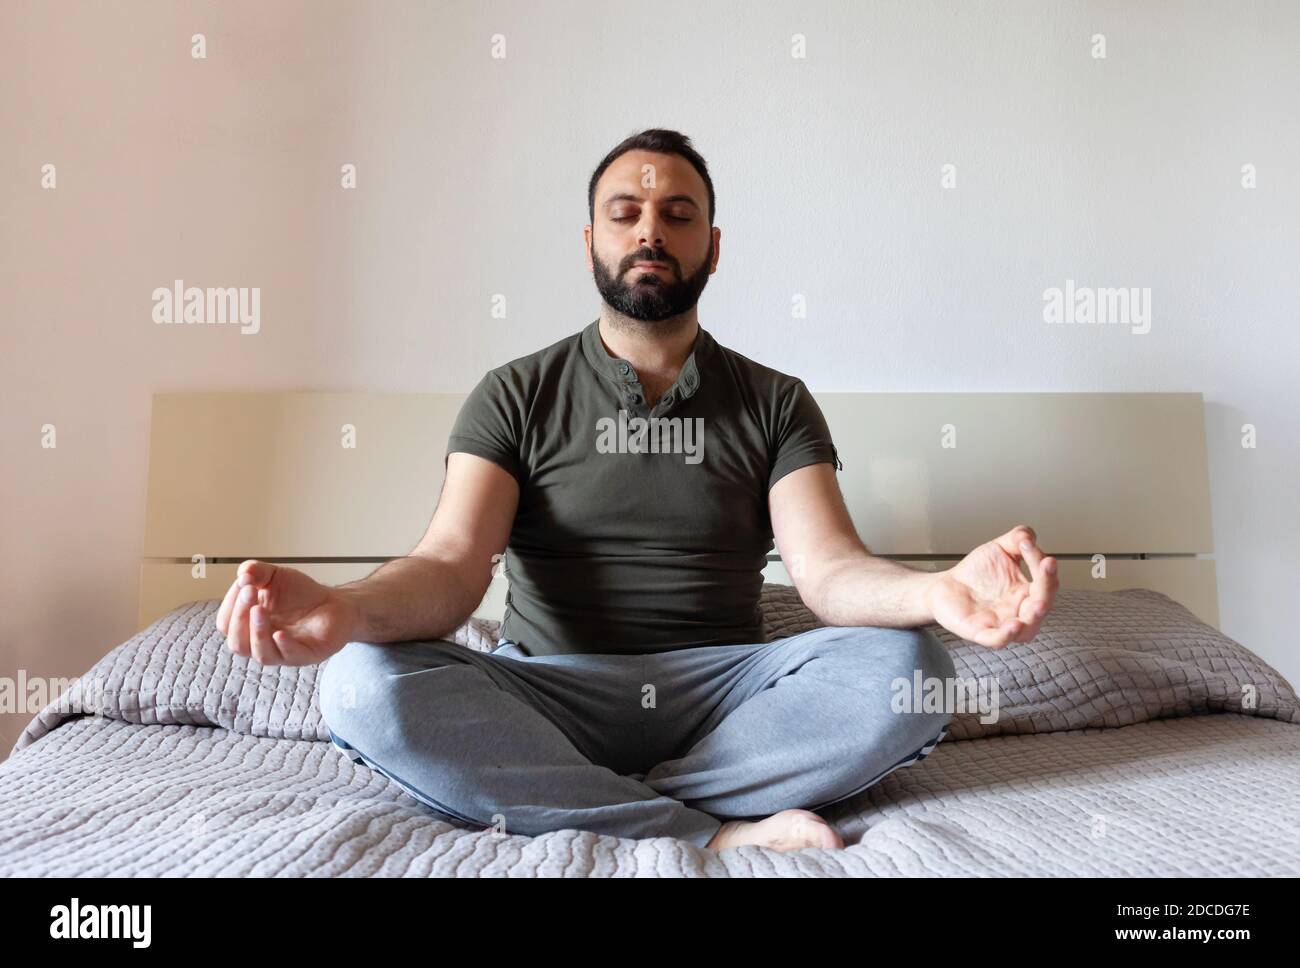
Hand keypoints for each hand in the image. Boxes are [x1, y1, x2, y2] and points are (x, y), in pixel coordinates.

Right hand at [214, 560, 360, 665]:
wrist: (334, 601)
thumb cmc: (300, 593)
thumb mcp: (274, 576)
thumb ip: (256, 571)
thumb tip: (242, 573)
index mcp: (248, 627)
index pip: (227, 624)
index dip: (230, 605)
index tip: (243, 583)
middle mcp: (262, 643)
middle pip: (238, 643)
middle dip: (240, 617)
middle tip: (249, 592)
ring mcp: (284, 652)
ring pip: (261, 653)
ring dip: (257, 632)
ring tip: (260, 610)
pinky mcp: (308, 655)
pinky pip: (291, 657)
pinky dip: (283, 645)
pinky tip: (280, 633)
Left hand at [925, 524, 1058, 648]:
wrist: (945, 587)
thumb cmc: (977, 574)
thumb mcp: (999, 549)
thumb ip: (1017, 538)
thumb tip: (1028, 537)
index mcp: (1028, 592)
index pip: (1046, 580)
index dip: (1041, 563)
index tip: (1027, 544)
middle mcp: (1020, 611)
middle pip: (1042, 604)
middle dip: (1047, 587)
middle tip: (1046, 567)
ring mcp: (1003, 624)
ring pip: (1027, 629)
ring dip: (1035, 617)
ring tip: (1038, 604)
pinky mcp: (982, 633)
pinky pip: (998, 639)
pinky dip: (1007, 635)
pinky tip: (1013, 625)